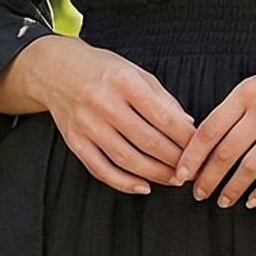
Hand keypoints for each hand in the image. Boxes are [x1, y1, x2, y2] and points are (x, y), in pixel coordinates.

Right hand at [6, 34, 194, 195]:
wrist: (55, 69)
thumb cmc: (101, 69)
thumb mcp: (135, 71)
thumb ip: (162, 98)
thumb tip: (188, 125)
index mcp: (123, 81)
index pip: (163, 116)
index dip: (186, 137)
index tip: (201, 148)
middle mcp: (103, 103)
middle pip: (147, 141)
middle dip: (175, 160)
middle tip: (192, 170)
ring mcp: (86, 124)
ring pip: (127, 159)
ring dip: (155, 174)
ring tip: (174, 179)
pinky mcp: (74, 141)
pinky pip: (101, 169)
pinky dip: (124, 183)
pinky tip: (143, 186)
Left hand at [172, 56, 255, 207]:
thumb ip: (235, 107)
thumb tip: (207, 139)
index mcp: (247, 93)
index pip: (209, 129)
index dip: (192, 156)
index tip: (182, 173)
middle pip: (225, 153)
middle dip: (207, 178)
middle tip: (198, 193)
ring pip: (250, 168)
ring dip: (232, 189)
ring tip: (223, 200)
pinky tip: (253, 201)